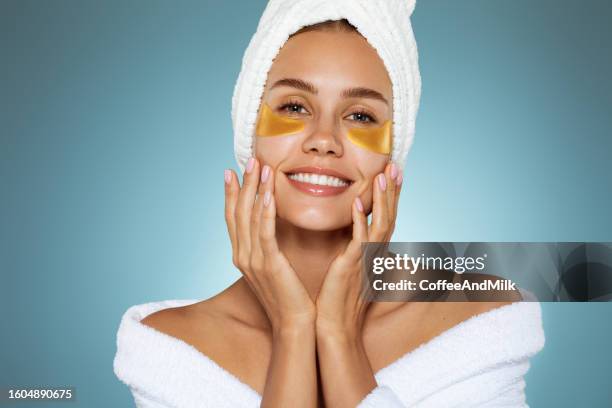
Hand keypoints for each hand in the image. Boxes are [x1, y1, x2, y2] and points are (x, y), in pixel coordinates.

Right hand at [224, 157, 315, 332]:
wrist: (293, 324)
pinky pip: (266, 233)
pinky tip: (268, 194)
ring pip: (251, 217)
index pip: (232, 218)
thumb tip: (268, 231)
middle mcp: (242, 255)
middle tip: (248, 160)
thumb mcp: (272, 267)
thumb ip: (266, 247)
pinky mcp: (269, 264)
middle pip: (238, 212)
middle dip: (243, 184)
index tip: (231, 172)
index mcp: (242, 255)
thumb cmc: (287, 296)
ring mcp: (253, 260)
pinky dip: (266, 212)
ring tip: (261, 167)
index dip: (231, 194)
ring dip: (256, 190)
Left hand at [316, 162, 402, 339]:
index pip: (385, 217)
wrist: (335, 326)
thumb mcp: (351, 269)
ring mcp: (365, 259)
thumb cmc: (340, 298)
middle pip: (389, 216)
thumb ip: (356, 250)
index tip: (392, 173)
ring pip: (380, 224)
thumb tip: (356, 236)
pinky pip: (360, 240)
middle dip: (392, 191)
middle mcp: (373, 253)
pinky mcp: (353, 266)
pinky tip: (358, 203)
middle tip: (395, 166)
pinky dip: (360, 221)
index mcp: (372, 251)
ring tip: (382, 176)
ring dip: (382, 199)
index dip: (390, 195)